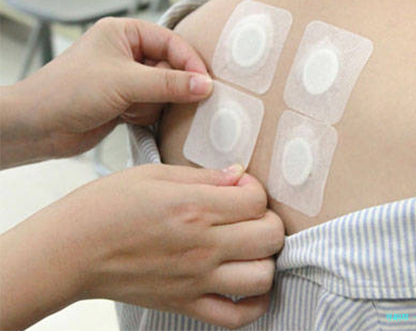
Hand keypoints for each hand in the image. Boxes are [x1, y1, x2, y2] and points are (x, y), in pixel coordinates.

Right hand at [0, 164, 284, 330]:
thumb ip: (203, 176)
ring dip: (266, 260)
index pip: (257, 199)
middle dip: (269, 220)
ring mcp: (197, 279)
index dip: (255, 188)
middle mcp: (203, 246)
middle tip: (251, 215)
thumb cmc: (105, 207)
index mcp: (195, 208)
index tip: (241, 187)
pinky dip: (253, 304)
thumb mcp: (154, 174)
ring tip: (250, 247)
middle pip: (271, 236)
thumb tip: (238, 174)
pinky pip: (236, 316)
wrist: (70, 251)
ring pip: (263, 276)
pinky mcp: (186, 304)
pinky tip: (248, 286)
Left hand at [9, 17, 212, 160]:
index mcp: (124, 33)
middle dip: (167, 87)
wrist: (38, 127)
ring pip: (164, 90)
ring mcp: (127, 79)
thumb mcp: (124, 82)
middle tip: (155, 98)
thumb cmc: (69, 91)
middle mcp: (127, 53)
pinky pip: (153, 106)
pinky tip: (125, 118)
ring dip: (152, 104)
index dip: (189, 62)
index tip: (205, 83)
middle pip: (171, 68)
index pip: (171, 42)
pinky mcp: (126, 102)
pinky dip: (146, 114)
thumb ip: (169, 84)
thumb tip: (206, 85)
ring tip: (129, 109)